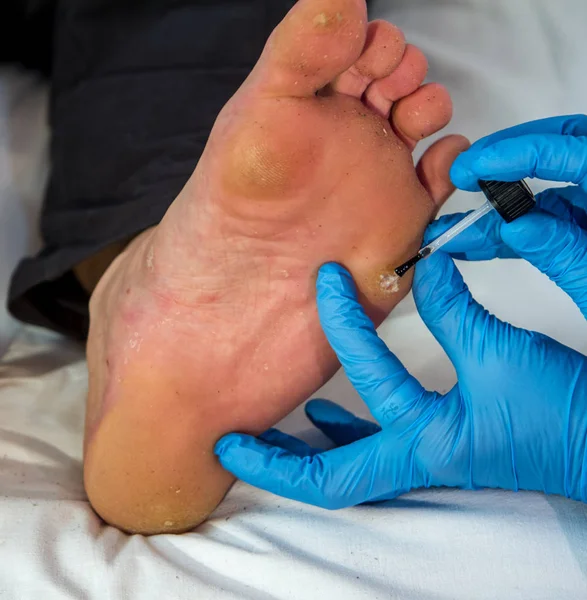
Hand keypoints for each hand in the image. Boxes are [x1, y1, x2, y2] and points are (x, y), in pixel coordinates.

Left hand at [215, 259, 586, 508]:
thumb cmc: (561, 413)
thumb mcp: (502, 354)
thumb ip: (456, 311)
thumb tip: (424, 273)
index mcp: (430, 440)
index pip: (369, 377)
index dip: (343, 323)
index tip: (325, 281)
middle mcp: (419, 458)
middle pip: (328, 480)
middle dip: (274, 464)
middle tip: (230, 445)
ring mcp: (426, 457)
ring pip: (349, 467)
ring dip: (305, 452)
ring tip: (268, 434)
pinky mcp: (439, 445)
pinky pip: (378, 445)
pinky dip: (346, 432)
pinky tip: (328, 415)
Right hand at [425, 114, 586, 314]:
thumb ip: (566, 255)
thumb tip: (518, 225)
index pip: (577, 154)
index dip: (520, 153)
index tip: (475, 168)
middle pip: (565, 150)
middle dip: (508, 160)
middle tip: (466, 175)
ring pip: (552, 192)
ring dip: (503, 210)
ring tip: (461, 230)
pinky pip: (553, 220)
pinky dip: (517, 230)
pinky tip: (484, 243)